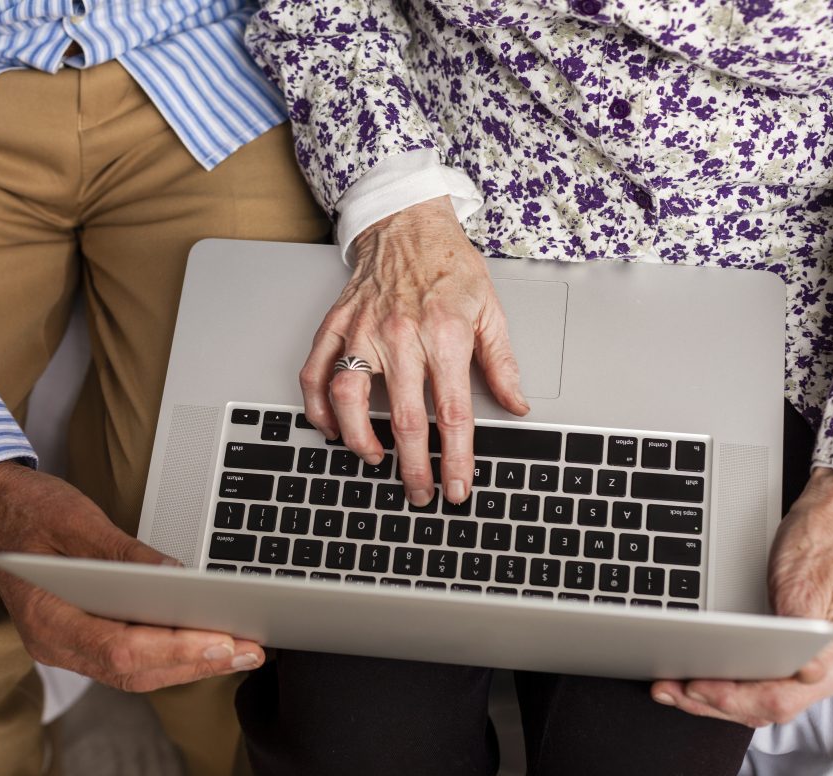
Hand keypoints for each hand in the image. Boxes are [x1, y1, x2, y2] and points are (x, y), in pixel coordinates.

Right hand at [0, 461, 263, 691]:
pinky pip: (129, 657)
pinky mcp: (81, 635)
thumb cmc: (25, 509)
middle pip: (133, 670)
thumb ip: (122, 553)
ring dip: (189, 664)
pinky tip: (204, 643)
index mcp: (46, 617)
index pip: (120, 649)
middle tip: (249, 651)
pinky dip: (169, 654)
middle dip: (195, 663)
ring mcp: (65, 644)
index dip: (175, 649)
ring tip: (241, 651)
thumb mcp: (75, 519)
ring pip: (135, 671)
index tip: (221, 641)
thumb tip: (174, 576)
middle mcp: (53, 643)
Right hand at [301, 196, 528, 506]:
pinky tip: (331, 428)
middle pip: (404, 419)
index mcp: (445, 335)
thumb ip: (501, 363)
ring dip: (359, 441)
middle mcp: (401, 336)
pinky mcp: (336, 326)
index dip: (455, 459)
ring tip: (375, 460)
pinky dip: (318, 408)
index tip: (457, 487)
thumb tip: (516, 405)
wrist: (408, 224)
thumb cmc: (449, 267)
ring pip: (349, 400)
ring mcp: (363, 331)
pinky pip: (316, 374)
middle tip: (421, 493)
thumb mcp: (490, 311)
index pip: (452, 413)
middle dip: (413, 468)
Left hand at [652, 468, 832, 726]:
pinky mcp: (792, 657)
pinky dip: (726, 684)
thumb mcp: (806, 587)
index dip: (732, 698)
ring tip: (671, 689)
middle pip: (763, 707)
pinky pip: (757, 683)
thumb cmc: (822, 547)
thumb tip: (807, 673)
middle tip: (669, 690)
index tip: (695, 686)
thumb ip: (803, 632)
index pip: (779, 698)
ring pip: (757, 701)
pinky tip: (699, 679)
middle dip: (711, 702)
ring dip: (712, 698)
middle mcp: (828, 673)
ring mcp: (811, 668)